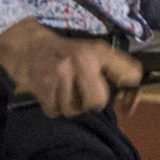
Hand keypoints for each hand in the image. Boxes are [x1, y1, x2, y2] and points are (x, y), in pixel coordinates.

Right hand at [0, 18, 142, 117]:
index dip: (130, 93)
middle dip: (93, 102)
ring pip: (76, 110)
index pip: (129, 75)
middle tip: (85, 93)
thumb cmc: (67, 52)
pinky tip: (53, 93)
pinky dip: (55, 107)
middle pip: (98, 102)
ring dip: (72, 105)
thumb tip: (131, 99)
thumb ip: (117, 70)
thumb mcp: (96, 52)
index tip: (127, 104)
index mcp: (99, 52)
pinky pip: (57, 112)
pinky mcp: (43, 89)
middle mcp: (82, 62)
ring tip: (66, 90)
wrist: (28, 47)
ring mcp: (61, 76)